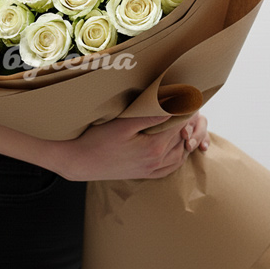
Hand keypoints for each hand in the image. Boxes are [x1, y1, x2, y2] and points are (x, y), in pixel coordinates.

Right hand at [55, 112, 207, 181]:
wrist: (80, 162)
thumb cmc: (97, 140)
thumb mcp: (122, 124)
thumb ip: (149, 116)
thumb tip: (172, 105)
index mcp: (154, 147)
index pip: (181, 124)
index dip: (187, 108)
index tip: (189, 94)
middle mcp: (157, 160)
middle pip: (183, 137)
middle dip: (189, 121)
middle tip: (189, 104)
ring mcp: (152, 170)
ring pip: (181, 154)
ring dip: (186, 138)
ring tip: (185, 122)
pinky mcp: (145, 174)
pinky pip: (171, 167)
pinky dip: (179, 156)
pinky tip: (178, 147)